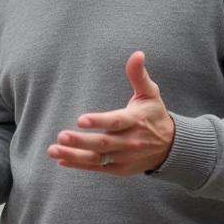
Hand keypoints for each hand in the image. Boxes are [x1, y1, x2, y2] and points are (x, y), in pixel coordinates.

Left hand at [47, 51, 175, 175]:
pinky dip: (79, 164)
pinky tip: (62, 159)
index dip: (98, 121)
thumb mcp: (150, 93)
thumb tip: (137, 54)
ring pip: (97, 158)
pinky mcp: (120, 169)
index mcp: (136, 121)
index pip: (116, 122)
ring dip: (74, 155)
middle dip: (80, 141)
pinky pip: (98, 167)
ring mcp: (124, 157)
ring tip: (53, 150)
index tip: (80, 120)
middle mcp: (130, 141)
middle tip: (61, 136)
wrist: (170, 147)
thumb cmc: (154, 115)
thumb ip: (138, 75)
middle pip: (103, 143)